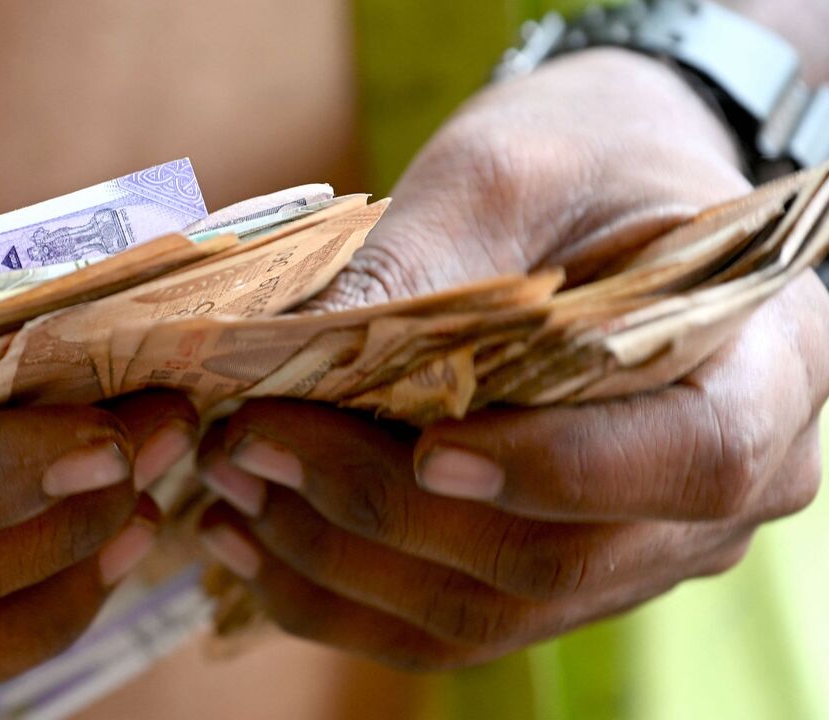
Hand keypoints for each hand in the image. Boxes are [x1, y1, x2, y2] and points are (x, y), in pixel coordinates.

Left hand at [193, 49, 828, 668]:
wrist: (604, 189)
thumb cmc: (583, 156)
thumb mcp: (507, 172)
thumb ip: (420, 268)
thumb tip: (285, 365)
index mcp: (767, 368)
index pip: (691, 461)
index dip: (555, 471)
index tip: (425, 449)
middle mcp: (722, 487)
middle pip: (558, 558)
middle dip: (383, 516)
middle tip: (250, 448)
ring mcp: (637, 545)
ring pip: (488, 611)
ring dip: (339, 566)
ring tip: (229, 492)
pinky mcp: (556, 566)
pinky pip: (452, 622)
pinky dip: (341, 596)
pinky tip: (252, 543)